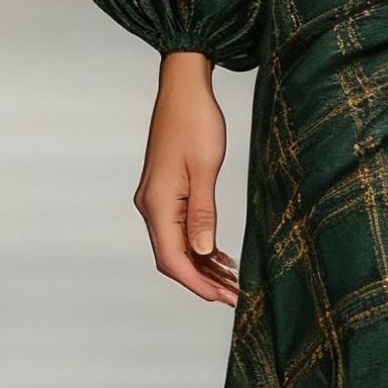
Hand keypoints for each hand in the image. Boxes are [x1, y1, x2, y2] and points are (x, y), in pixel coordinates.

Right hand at [134, 51, 238, 304]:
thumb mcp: (205, 169)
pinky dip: (201, 247)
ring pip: (179, 246)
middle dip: (203, 281)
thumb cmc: (196, 122)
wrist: (184, 89)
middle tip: (235, 296)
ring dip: (204, 266)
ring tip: (234, 282)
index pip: (172, 258)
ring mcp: (158, 201)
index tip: (223, 299)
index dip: (197, 283)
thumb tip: (203, 252)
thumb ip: (202, 213)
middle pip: (174, 257)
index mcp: (157, 204)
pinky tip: (222, 258)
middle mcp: (151, 206)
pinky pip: (182, 229)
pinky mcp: (167, 194)